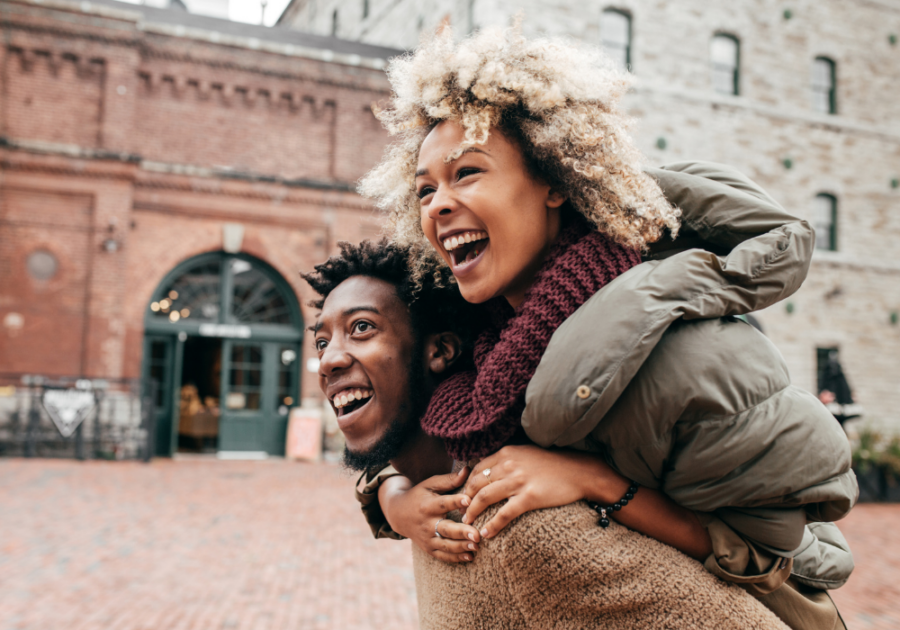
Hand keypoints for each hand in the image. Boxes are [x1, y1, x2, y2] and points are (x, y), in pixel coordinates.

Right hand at [379, 467, 482, 563]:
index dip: (455, 501)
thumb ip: (449, 480)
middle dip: (461, 533)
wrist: (398, 515)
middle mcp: (427, 523)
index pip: (443, 503)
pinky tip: (470, 557)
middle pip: (446, 529)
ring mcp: (427, 538)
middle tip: (477, 535)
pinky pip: (442, 555)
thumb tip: (468, 470)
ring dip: (461, 547)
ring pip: (445, 545)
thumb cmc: (419, 495)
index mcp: (428, 505)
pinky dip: (456, 558)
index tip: (469, 500)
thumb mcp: (430, 484)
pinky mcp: (428, 548)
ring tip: (477, 546)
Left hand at [462, 445, 627, 538]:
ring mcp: (518, 481)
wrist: (579, 471)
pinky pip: (504, 514)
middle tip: (460, 512)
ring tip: (466, 524)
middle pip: (476, 484)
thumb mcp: (526, 453)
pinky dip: (493, 525)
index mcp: (506, 453)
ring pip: (484, 498)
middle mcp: (508, 465)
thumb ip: (507, 459)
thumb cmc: (553, 464)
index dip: (466, 485)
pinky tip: (486, 534)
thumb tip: (489, 469)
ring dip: (472, 513)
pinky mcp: (529, 497)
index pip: (476, 469)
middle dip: (464, 499)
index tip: (463, 496)